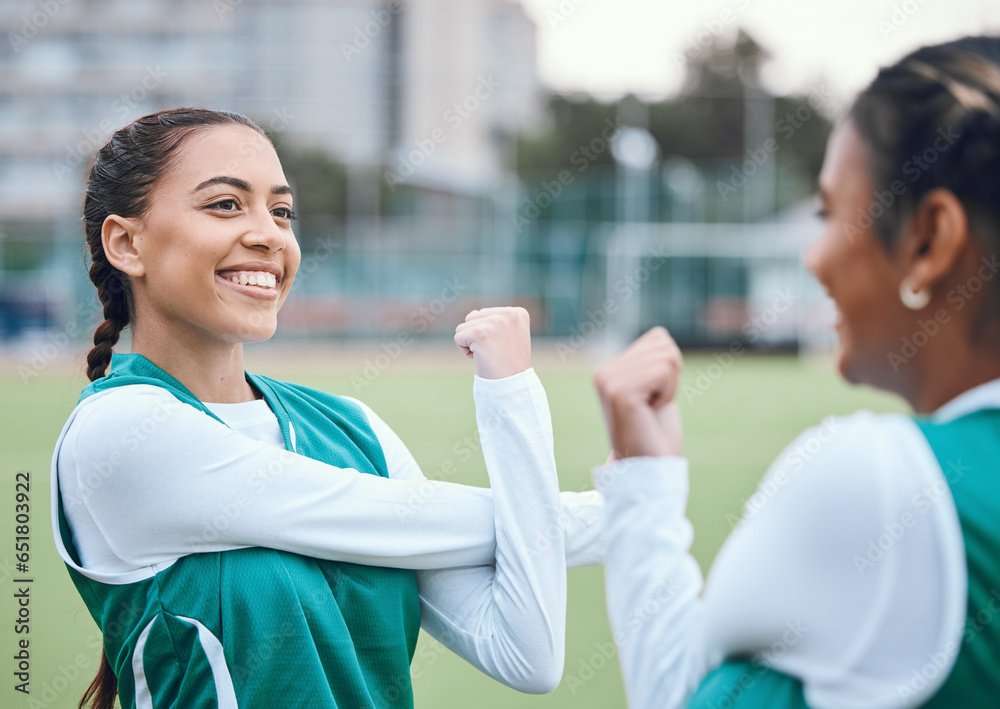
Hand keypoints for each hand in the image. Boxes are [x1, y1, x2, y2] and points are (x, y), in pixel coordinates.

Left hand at [454, 307, 531, 379]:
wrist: (512, 385)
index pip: (485, 314)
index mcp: (517, 313)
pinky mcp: (479, 333)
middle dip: (477, 336)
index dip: (488, 334)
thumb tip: (473, 313)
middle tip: (495, 352)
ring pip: (463, 327)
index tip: (504, 347)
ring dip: (471, 344)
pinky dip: (465, 351)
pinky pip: (458, 337)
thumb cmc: (509, 364)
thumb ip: (494, 321)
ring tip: (488, 354)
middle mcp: (508, 313)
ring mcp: (494, 322)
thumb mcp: (510, 337)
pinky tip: (481, 358)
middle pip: (473, 317)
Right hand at [593, 327, 683, 458]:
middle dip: (671, 377)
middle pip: (663, 344)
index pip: (659, 338)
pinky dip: (668, 394)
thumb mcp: (655, 388)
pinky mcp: (619, 392)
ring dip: (670, 388)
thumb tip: (661, 335)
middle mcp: (602, 372)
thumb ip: (652, 360)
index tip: (654, 399)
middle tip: (653, 407)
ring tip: (651, 411)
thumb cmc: (656, 434)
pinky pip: (664, 371)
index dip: (670, 370)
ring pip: (667, 357)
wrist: (648, 471)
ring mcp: (607, 381)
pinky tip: (650, 414)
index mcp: (609, 370)